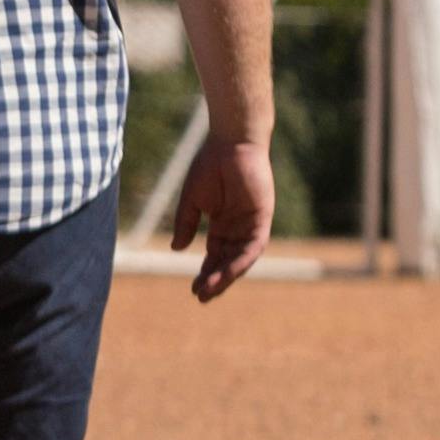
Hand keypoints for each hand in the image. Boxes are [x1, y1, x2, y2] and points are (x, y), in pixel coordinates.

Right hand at [171, 122, 277, 301]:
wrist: (230, 143)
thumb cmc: (210, 164)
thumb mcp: (192, 199)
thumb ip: (186, 223)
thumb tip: (177, 249)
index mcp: (222, 224)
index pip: (215, 255)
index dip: (205, 272)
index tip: (193, 289)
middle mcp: (238, 228)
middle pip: (227, 262)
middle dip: (215, 280)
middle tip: (201, 297)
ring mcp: (251, 225)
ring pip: (240, 259)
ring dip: (226, 276)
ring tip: (210, 290)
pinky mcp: (262, 219)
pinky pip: (253, 247)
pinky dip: (241, 261)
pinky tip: (227, 272)